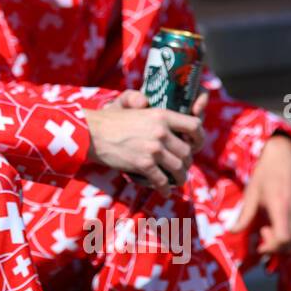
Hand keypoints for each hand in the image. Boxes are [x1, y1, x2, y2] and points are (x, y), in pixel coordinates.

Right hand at [86, 95, 201, 194]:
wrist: (91, 134)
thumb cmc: (108, 120)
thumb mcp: (125, 103)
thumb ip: (137, 99)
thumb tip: (145, 101)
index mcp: (161, 115)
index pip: (194, 125)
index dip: (199, 138)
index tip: (194, 145)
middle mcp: (161, 131)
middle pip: (187, 152)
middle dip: (187, 162)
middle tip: (182, 167)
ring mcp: (153, 149)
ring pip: (179, 168)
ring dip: (180, 177)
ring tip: (176, 181)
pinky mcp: (143, 164)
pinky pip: (162, 180)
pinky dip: (164, 189)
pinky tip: (164, 192)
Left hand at [228, 134, 290, 255]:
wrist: (285, 156)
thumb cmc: (265, 173)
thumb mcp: (251, 193)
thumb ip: (244, 215)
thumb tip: (232, 231)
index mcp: (281, 206)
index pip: (283, 239)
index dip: (271, 246)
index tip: (260, 239)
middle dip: (276, 247)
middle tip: (263, 234)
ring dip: (286, 244)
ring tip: (272, 230)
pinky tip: (282, 226)